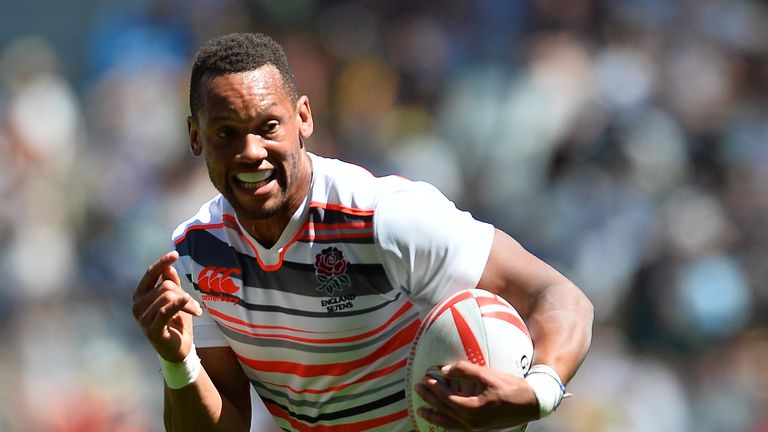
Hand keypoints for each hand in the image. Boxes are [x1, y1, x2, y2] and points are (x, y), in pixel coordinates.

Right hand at [132, 251, 201, 361]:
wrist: (179, 349)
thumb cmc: (177, 322)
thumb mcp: (177, 299)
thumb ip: (172, 284)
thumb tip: (168, 268)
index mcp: (141, 296)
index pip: (150, 274)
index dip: (162, 263)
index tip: (175, 254)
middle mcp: (137, 306)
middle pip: (165, 286)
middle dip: (183, 293)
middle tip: (194, 305)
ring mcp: (142, 318)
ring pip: (168, 297)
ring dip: (187, 303)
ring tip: (195, 311)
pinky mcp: (151, 330)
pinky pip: (165, 311)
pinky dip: (178, 305)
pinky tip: (188, 302)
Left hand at [414, 361, 538, 429]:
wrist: (530, 403)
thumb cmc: (510, 387)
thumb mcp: (487, 374)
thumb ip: (465, 370)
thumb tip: (444, 369)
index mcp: (472, 408)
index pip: (446, 397)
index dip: (434, 387)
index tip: (426, 377)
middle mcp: (471, 422)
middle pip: (444, 410)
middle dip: (429, 399)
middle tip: (418, 388)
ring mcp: (475, 428)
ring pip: (448, 423)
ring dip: (433, 415)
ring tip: (421, 410)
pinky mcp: (479, 429)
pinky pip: (456, 428)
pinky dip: (445, 424)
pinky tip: (440, 420)